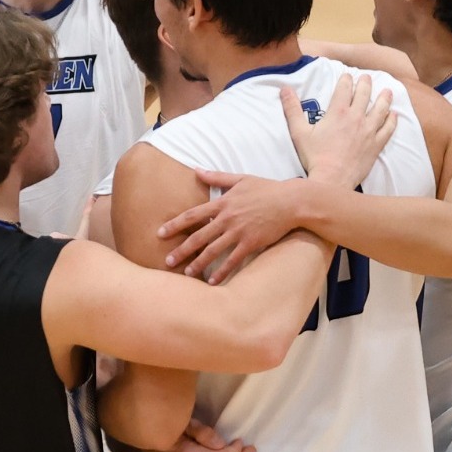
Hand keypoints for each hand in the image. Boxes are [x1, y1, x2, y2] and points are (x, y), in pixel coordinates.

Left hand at [157, 172, 309, 282]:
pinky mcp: (251, 243)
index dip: (174, 225)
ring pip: (213, 251)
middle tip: (167, 261)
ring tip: (186, 274)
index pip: (192, 215)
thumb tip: (196, 170)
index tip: (160, 233)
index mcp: (223, 203)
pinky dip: (221, 271)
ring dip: (198, 264)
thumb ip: (217, 177)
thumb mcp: (241, 179)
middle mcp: (227, 219)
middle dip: (181, 250)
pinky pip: (233, 260)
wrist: (291, 201)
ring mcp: (239, 232)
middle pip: (198, 237)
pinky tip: (212, 281)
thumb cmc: (266, 189)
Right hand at [287, 74, 395, 188]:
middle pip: (364, 94)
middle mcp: (356, 118)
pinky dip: (392, 121)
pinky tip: (393, 115)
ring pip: (380, 109)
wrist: (332, 180)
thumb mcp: (299, 132)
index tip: (347, 76)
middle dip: (365, 83)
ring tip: (387, 91)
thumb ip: (292, 109)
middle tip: (366, 78)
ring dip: (384, 98)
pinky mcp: (375, 145)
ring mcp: (368, 131)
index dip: (346, 79)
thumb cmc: (314, 157)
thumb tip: (285, 89)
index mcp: (338, 112)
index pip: (344, 88)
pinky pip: (387, 129)